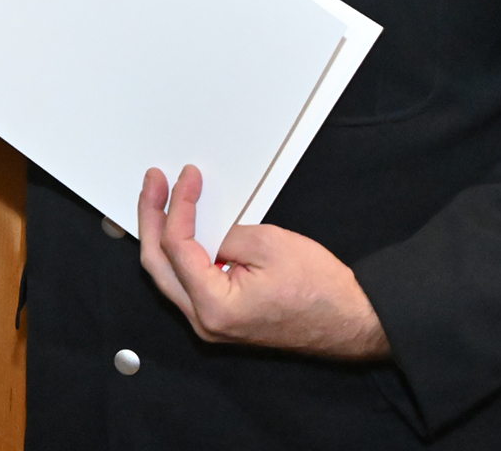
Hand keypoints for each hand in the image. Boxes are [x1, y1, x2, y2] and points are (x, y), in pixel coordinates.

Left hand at [137, 165, 389, 360]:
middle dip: (151, 218)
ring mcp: (210, 323)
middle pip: (157, 264)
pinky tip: (181, 226)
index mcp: (214, 307)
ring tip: (159, 199)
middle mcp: (204, 321)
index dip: (177, 205)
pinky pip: (186, 281)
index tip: (185, 178)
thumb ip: (223, 232)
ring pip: (167, 274)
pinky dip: (180, 252)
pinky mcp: (220, 316)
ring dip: (160, 234)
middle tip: (153, 184)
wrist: (349, 319)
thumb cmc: (319, 289)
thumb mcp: (267, 244)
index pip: (176, 247)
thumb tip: (200, 224)